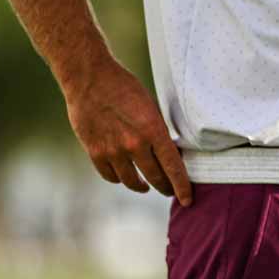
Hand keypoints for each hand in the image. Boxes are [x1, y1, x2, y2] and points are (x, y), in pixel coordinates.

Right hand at [64, 59, 191, 205]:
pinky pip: (110, 175)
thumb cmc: (125, 88)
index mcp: (153, 130)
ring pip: (131, 181)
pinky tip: (124, 176)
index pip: (173, 167)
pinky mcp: (94, 152)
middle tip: (170, 192)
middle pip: (155, 177)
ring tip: (146, 186)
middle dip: (165, 187)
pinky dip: (119, 178)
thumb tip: (168, 152)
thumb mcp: (150, 106)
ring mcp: (113, 150)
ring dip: (141, 186)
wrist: (90, 79)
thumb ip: (158, 130)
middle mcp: (134, 144)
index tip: (187, 199)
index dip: (182, 186)